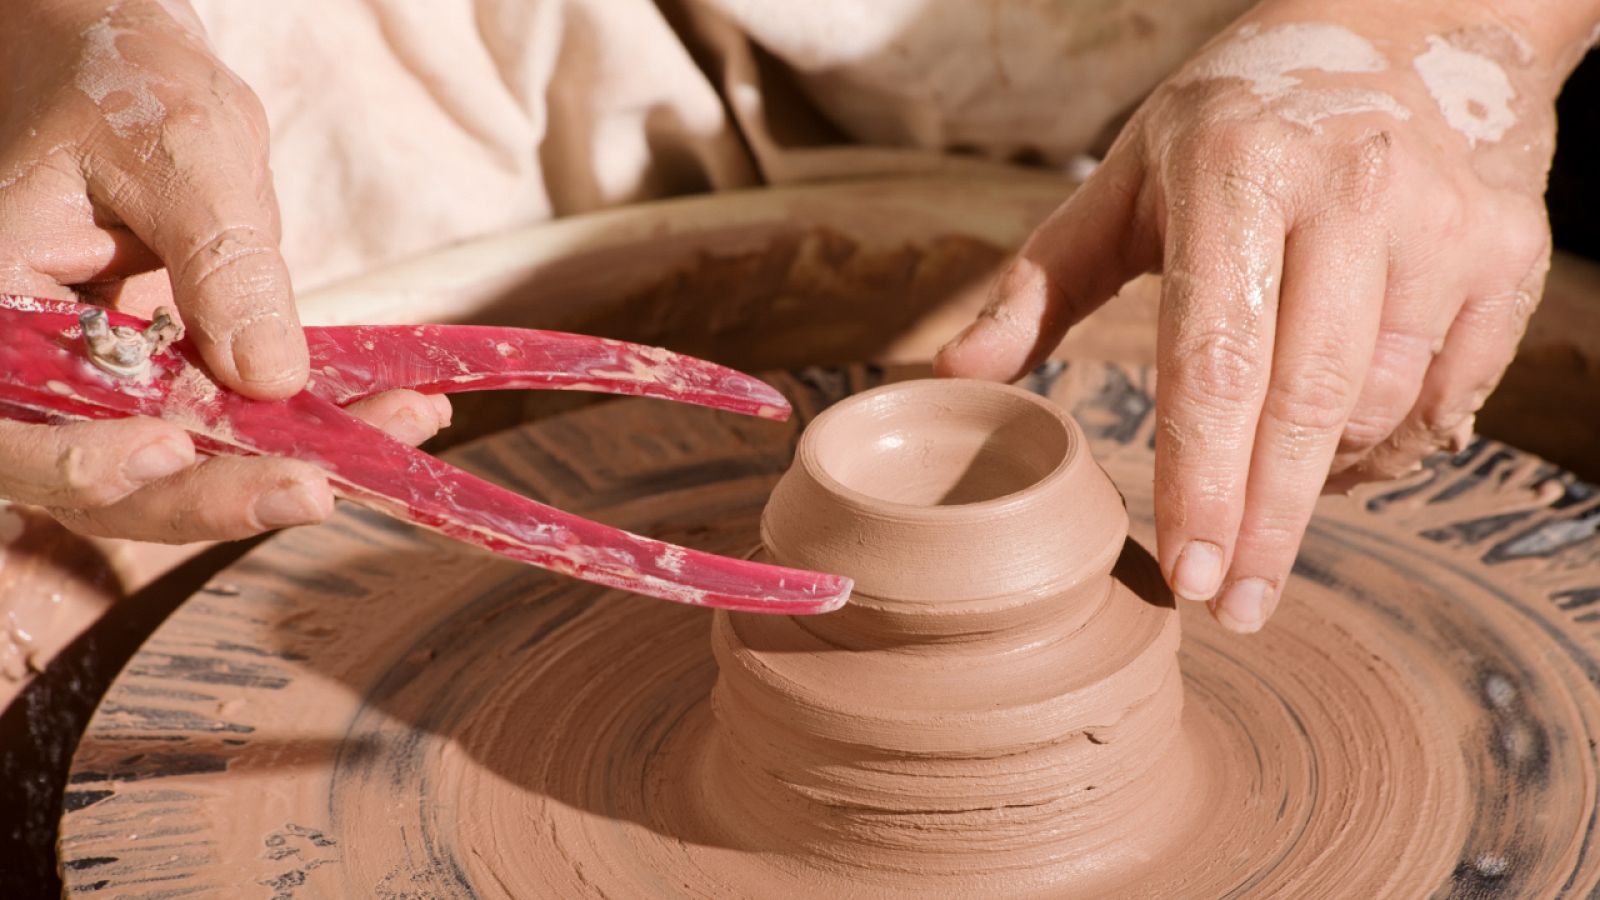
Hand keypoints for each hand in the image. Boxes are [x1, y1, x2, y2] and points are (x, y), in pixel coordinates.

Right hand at [0, 0, 450, 541]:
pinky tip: (400, 411)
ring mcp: (100, 390)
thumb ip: (218, 263)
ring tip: (394, 431)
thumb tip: (266, 377)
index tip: (172, 450)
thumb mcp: (180, 152)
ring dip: (283, 468)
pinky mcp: (167, 391)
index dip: (83, 461)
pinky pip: (232, 432)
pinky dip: (310, 431)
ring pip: (179, 474)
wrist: (140, 84)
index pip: (15, 420)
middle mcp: (32, 369)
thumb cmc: (130, 88)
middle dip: (211, 494)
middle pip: (105, 481)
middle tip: (314, 487)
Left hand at [936, 1, 1586, 631]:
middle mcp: (1350, 189)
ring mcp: (1441, 218)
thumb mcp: (1124, 182)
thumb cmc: (1230, 128)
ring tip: (1273, 505)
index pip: (1213, 360)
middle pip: (1307, 403)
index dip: (1199, 481)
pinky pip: (1451, 393)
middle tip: (1237, 610)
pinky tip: (1344, 454)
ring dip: (1323, 481)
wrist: (1394, 32)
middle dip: (1268, 525)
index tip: (1186, 575)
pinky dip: (1394, 445)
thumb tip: (950, 375)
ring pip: (1381, 406)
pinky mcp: (1507, 245)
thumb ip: (1037, 283)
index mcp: (1235, 170)